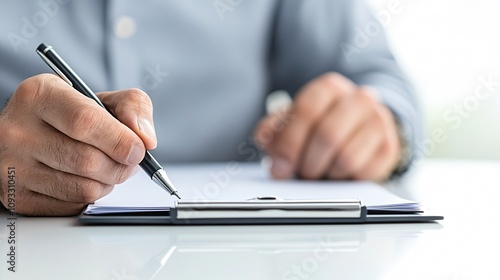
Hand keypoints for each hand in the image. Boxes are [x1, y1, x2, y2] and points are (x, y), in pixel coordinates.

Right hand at [0, 74, 156, 215]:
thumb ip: (132, 106)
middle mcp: (18, 130)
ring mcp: (13, 166)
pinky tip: (88, 179)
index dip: (120, 140)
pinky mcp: (17, 197)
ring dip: (109, 182)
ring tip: (109, 167)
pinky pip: (72, 206)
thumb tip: (145, 139)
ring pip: (83, 188)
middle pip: (87, 160)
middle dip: (121, 165)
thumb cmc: (71, 114)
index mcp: (39, 95)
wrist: (31, 132)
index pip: (85, 122)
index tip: (139, 148)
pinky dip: (91, 196)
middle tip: (130, 159)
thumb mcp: (101, 96)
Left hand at [254, 73, 400, 180]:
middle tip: (301, 174)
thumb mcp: (290, 125)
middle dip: (308, 163)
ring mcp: (378, 120)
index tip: (280, 167)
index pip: (306, 111)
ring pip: (346, 157)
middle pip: (328, 135)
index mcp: (328, 87)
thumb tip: (267, 144)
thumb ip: (273, 131)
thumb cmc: (318, 127)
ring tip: (320, 172)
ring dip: (326, 173)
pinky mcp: (389, 146)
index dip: (289, 143)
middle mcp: (358, 98)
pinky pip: (364, 173)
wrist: (358, 132)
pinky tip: (339, 173)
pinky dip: (346, 180)